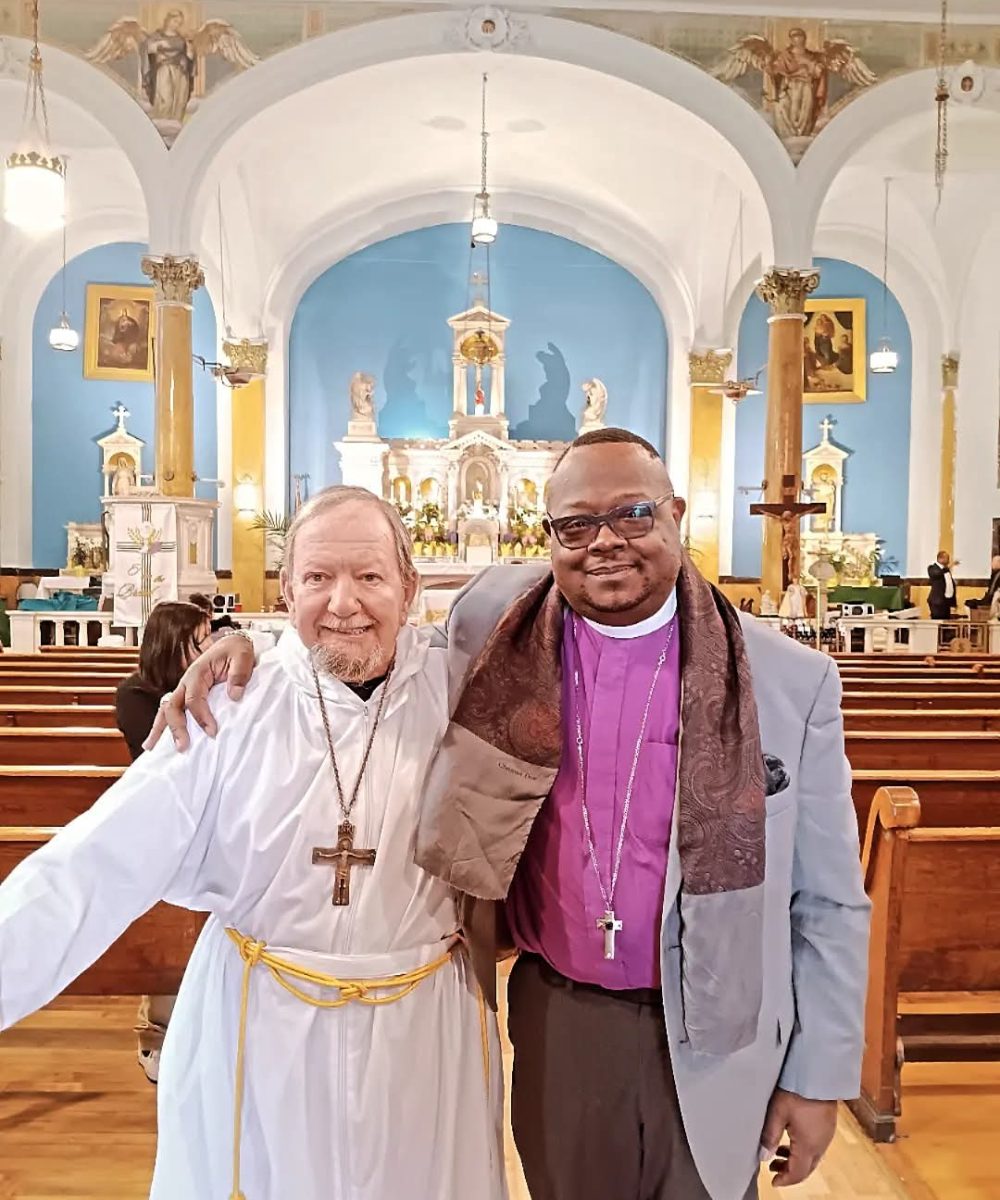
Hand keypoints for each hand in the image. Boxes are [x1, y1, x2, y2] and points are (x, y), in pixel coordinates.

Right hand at [142, 635, 255, 751]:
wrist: (231, 643)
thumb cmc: (236, 651)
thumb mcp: (242, 657)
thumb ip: (239, 674)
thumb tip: (234, 696)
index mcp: (198, 673)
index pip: (194, 698)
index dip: (201, 716)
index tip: (212, 732)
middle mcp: (186, 682)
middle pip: (173, 706)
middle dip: (176, 727)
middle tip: (183, 747)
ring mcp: (183, 689)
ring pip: (165, 709)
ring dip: (160, 728)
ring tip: (152, 747)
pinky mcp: (185, 695)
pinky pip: (170, 710)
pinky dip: (161, 725)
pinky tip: (154, 741)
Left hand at [759, 1088, 836, 1187]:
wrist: (818, 1073)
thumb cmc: (797, 1091)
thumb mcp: (778, 1112)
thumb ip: (770, 1136)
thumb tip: (763, 1156)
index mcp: (808, 1145)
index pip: (798, 1172)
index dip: (785, 1179)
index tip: (773, 1181)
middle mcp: (821, 1145)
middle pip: (806, 1168)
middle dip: (790, 1172)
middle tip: (773, 1169)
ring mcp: (826, 1135)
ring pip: (812, 1158)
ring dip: (795, 1160)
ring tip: (777, 1153)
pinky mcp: (827, 1126)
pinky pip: (816, 1147)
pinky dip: (803, 1150)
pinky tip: (791, 1139)